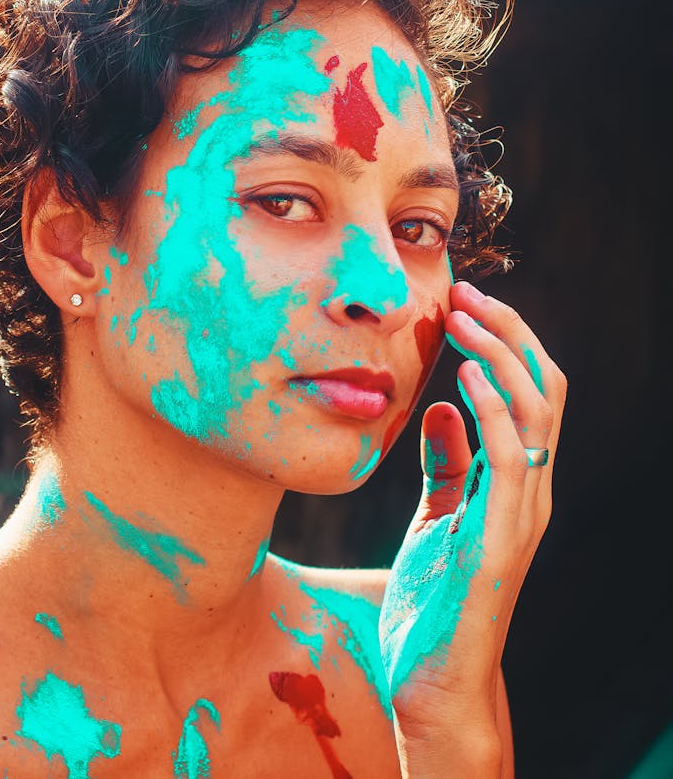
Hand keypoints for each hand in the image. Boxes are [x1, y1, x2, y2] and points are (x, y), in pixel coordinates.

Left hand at [379, 281, 566, 769]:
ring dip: (501, 357)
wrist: (432, 686)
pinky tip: (460, 380)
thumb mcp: (436, 518)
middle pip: (545, 388)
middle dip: (510, 332)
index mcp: (517, 481)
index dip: (506, 342)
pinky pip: (511, 460)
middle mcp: (531, 491)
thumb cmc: (434, 602)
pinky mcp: (501, 539)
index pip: (532, 392)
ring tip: (463, 317)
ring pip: (538, 413)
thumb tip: (440, 408)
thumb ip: (448, 466)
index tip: (463, 303)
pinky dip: (492, 411)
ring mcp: (522, 514)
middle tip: (467, 291)